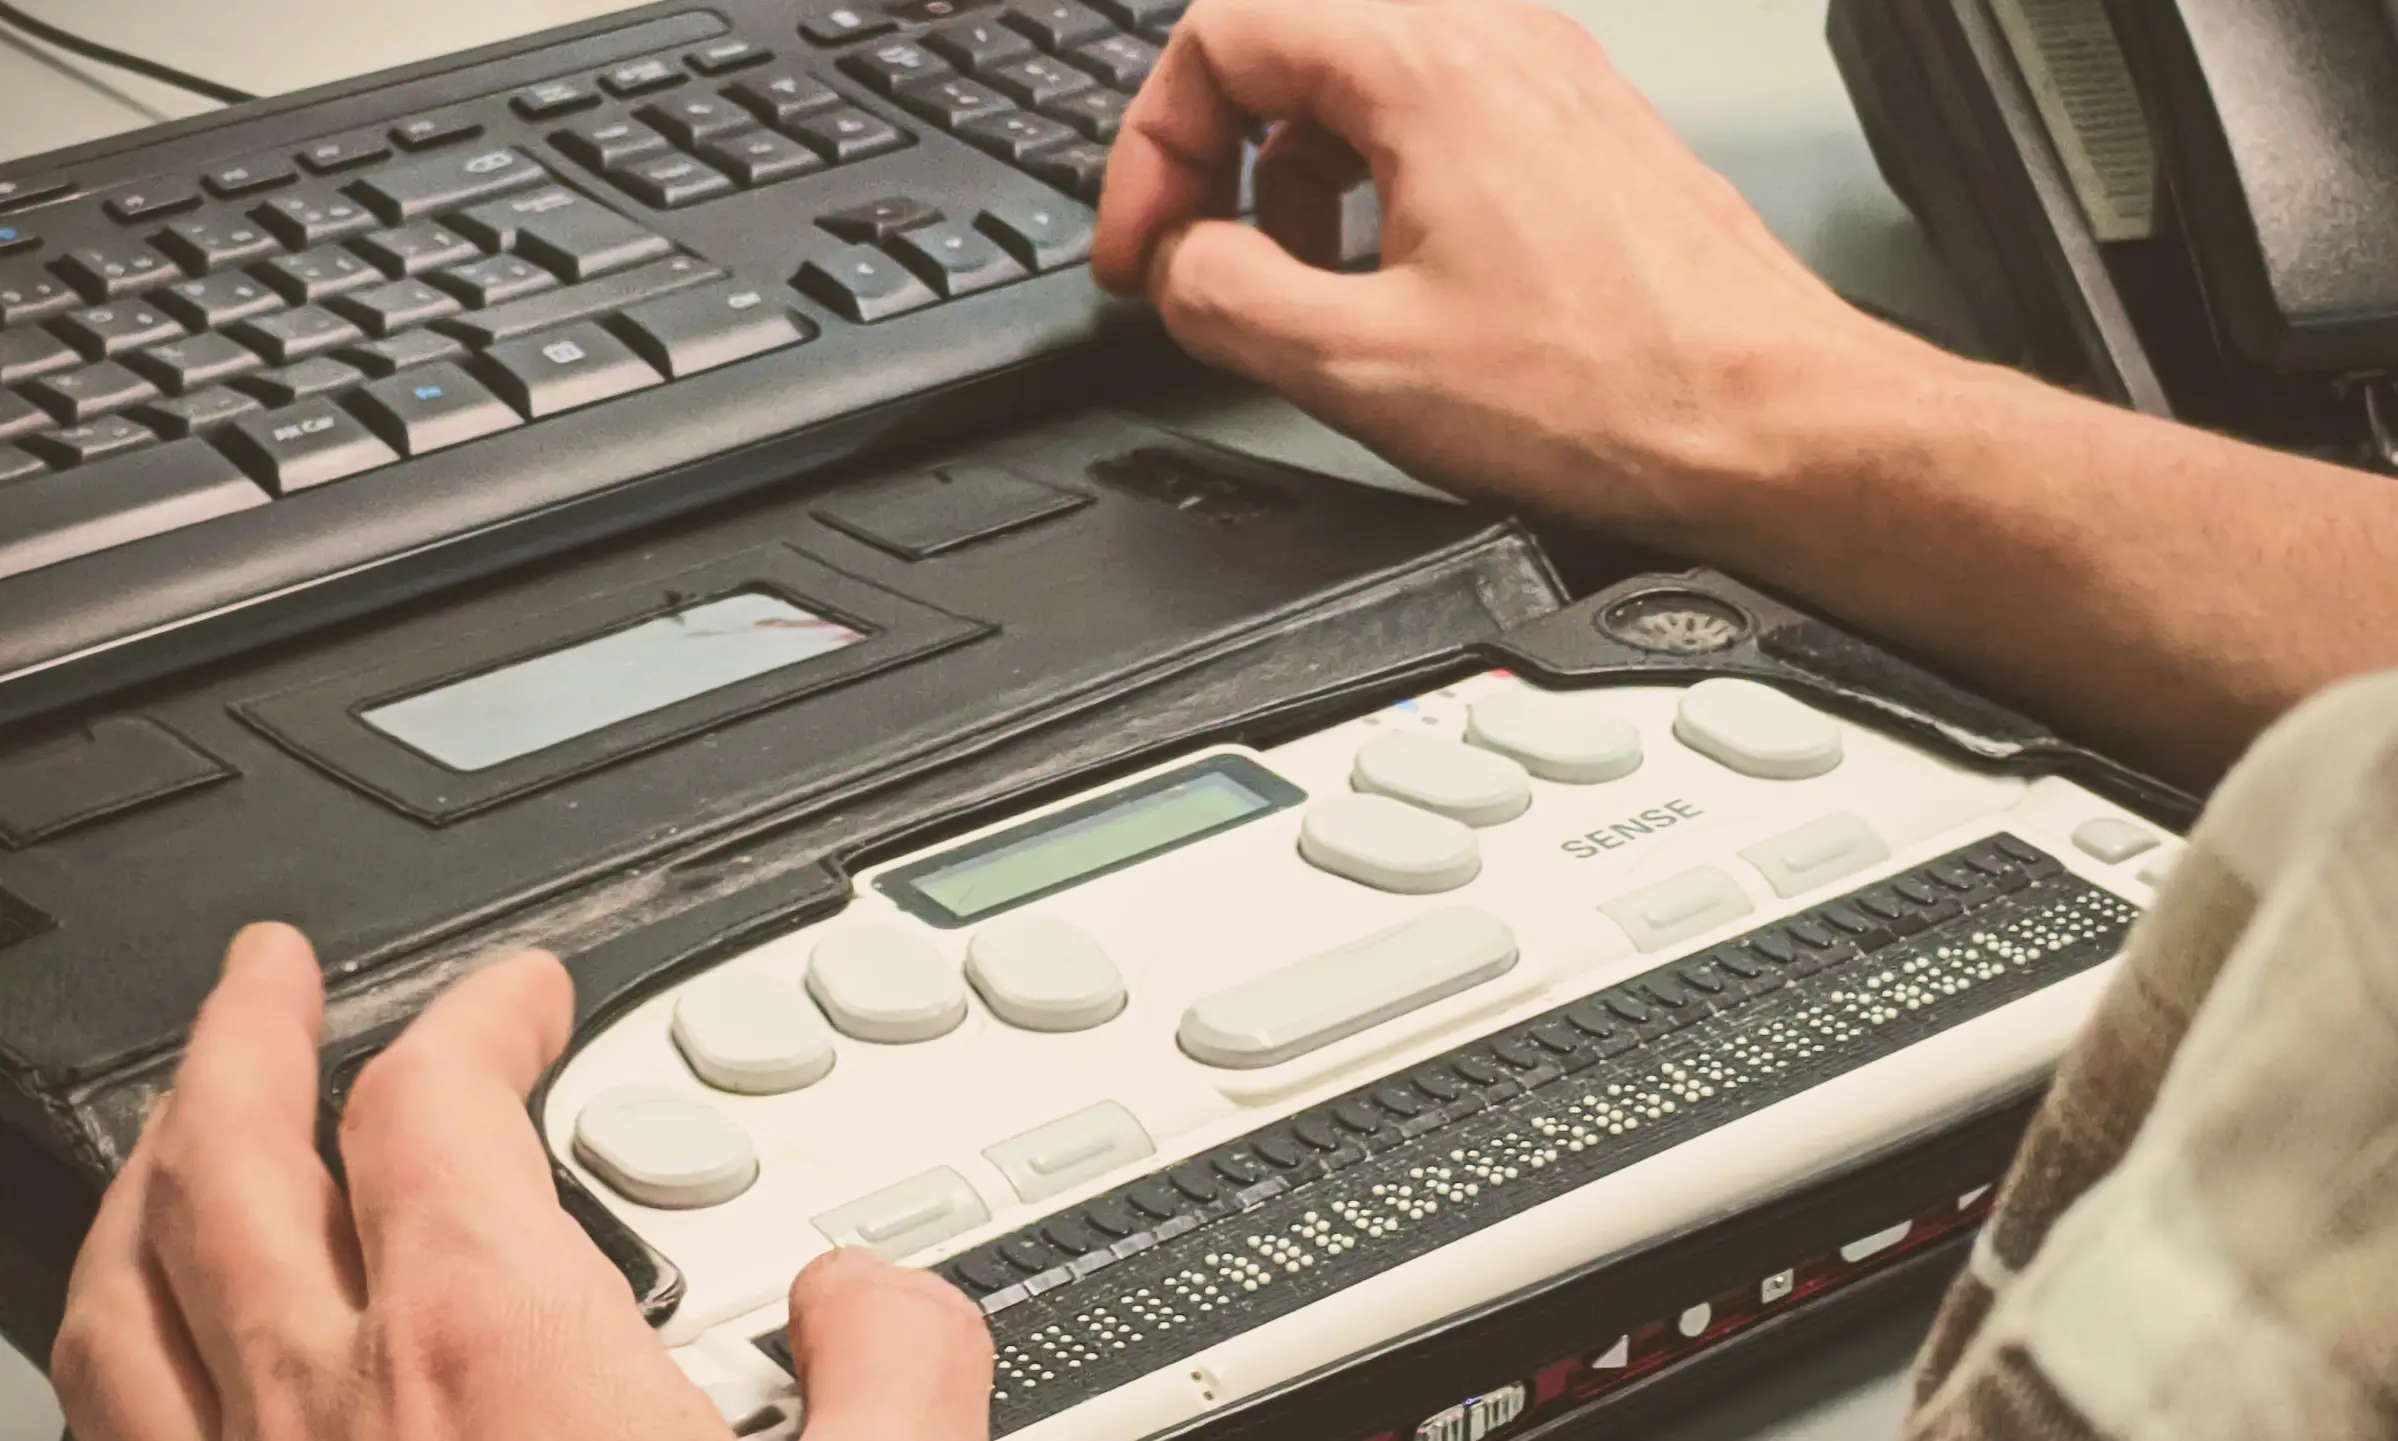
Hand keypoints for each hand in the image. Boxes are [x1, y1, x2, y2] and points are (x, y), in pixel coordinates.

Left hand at [51, 923, 994, 1440]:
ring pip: (125, 1294)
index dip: (482, 1015)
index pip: (438, 1105)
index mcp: (489, 1358)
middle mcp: (325, 1421)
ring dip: (152, 1173)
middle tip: (273, 972)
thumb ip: (901, 1363)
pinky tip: (151, 1364)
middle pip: (230, 1160)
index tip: (526, 998)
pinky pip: (113, 1436)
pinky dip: (117, 1351)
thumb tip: (868, 1287)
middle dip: (251, 1038)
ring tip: (183, 1126)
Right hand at [1092, 0, 1923, 539]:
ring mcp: (1551, 83)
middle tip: (1196, 261)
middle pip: (1292, 45)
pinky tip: (1391, 284)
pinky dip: (1379, 186)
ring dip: (1297, 177)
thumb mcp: (1360, 366)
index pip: (1224, 36)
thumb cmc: (1615, 394)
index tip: (1148, 247)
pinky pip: (1441, 121)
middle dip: (1219, 159)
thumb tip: (1180, 267)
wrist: (1774, 427)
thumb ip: (1224, 297)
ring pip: (1366, 82)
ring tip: (1299, 286)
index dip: (1153, 149)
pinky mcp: (1584, 137)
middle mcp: (1499, 45)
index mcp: (1429, 68)